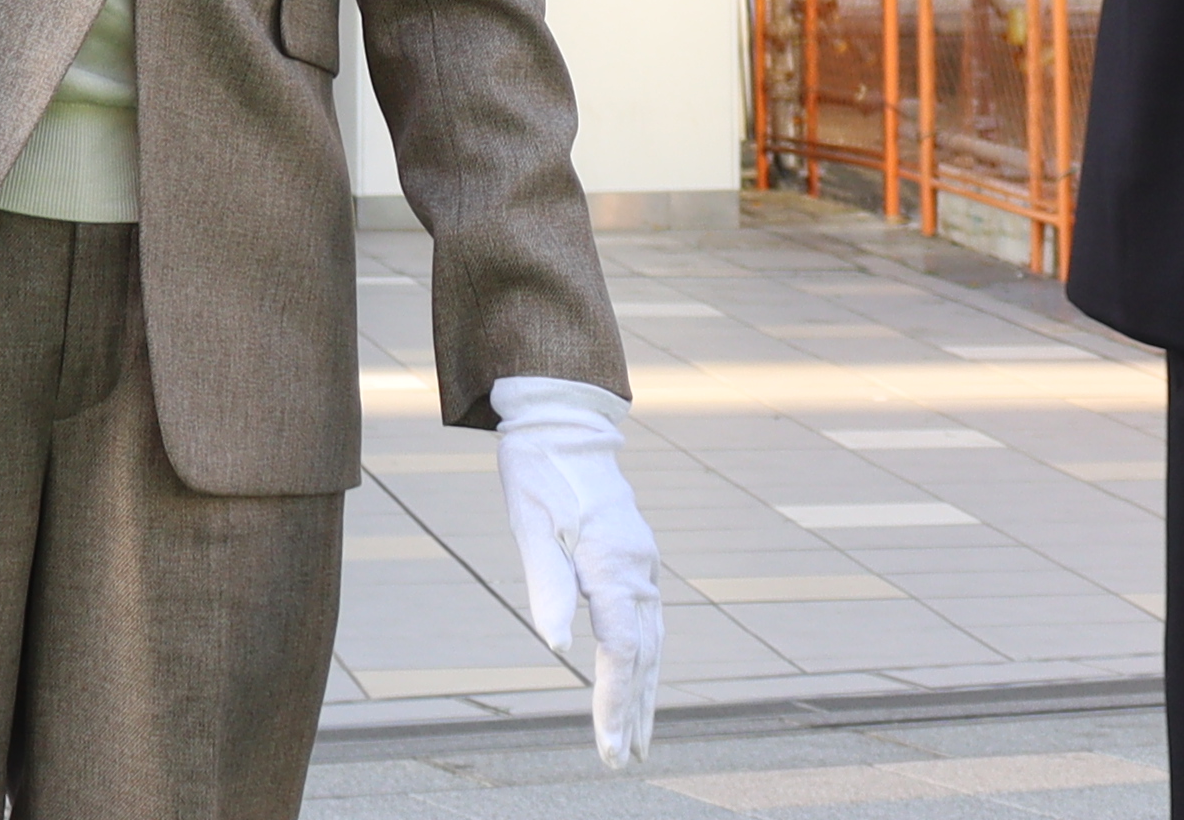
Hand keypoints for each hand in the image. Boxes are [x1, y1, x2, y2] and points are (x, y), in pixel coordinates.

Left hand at [490, 377, 659, 762]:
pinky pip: (648, 622)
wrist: (563, 422)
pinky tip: (640, 682)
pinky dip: (646, 661)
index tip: (609, 746)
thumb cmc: (539, 474)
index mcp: (612, 564)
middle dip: (632, 711)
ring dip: (644, 692)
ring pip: (652, 642)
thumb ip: (548, 586)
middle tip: (622, 761)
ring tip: (637, 741)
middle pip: (643, 655)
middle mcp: (637, 568)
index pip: (622, 650)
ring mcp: (642, 563)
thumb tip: (556, 648)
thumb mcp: (531, 526)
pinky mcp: (635, 559)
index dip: (615, 702)